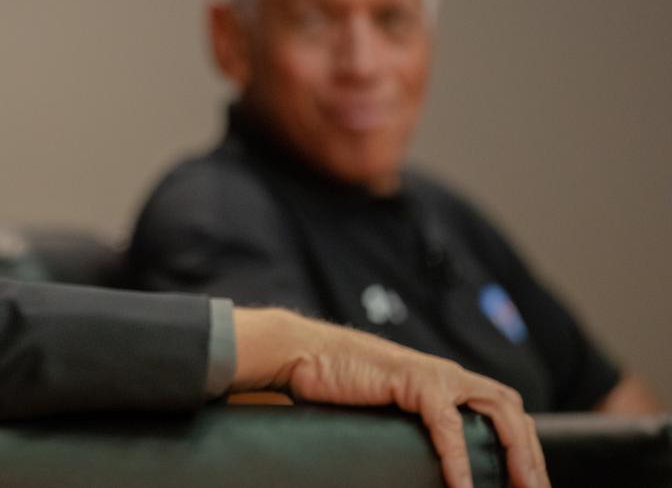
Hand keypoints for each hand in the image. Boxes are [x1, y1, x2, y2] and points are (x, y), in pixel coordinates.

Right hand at [230, 308, 547, 487]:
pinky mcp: (413, 379)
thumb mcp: (383, 414)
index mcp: (442, 383)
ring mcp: (433, 374)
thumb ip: (408, 429)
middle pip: (512, 411)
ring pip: (499, 411)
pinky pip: (449, 424)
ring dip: (517, 453)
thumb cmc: (332, 385)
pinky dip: (460, 459)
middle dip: (530, 455)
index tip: (524, 485)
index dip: (520, 448)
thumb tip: (421, 466)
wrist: (299, 355)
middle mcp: (446, 375)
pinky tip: (461, 486)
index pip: (499, 412)